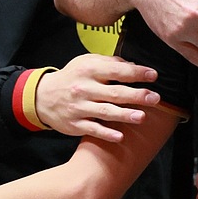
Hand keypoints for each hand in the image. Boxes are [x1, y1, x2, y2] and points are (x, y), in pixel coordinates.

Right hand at [35, 54, 159, 143]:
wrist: (41, 96)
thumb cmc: (72, 77)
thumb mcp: (86, 62)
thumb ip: (110, 62)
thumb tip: (134, 66)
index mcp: (89, 70)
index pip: (116, 70)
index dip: (136, 73)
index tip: (153, 75)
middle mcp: (84, 89)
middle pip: (114, 93)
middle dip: (136, 96)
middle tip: (155, 98)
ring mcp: (79, 107)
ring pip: (105, 112)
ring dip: (125, 115)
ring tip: (142, 117)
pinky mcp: (74, 124)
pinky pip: (92, 129)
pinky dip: (106, 133)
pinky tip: (120, 136)